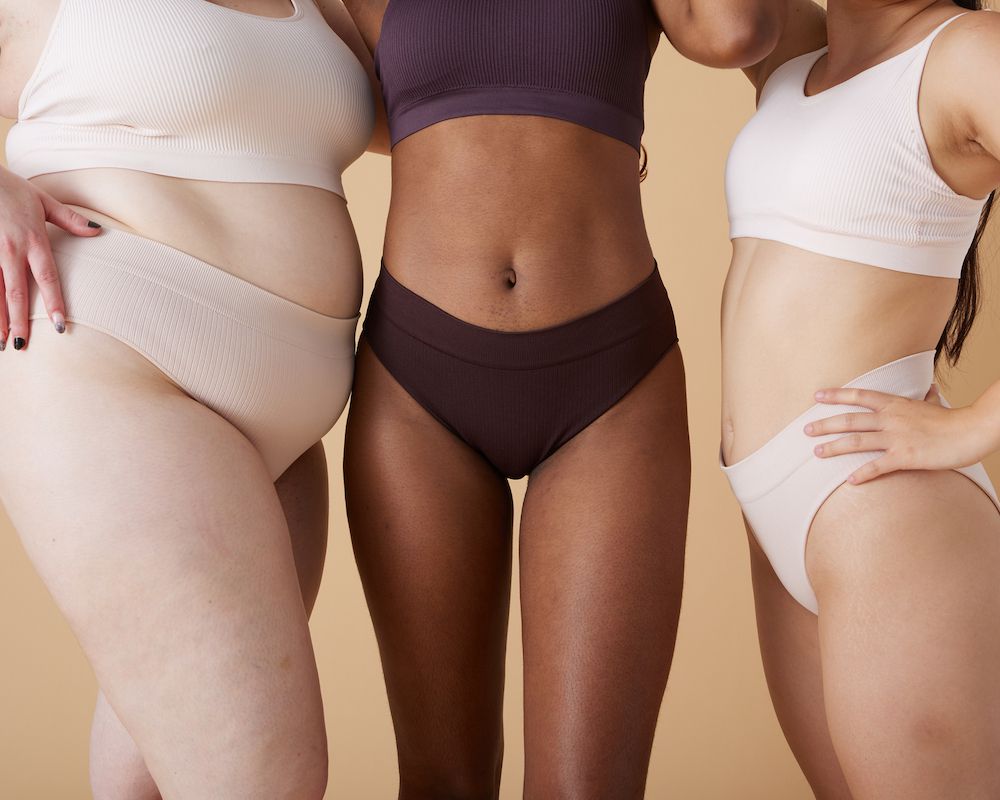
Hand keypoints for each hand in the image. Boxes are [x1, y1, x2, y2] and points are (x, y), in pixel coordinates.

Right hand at [0, 167, 101, 351]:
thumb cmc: (11, 187)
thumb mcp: (43, 200)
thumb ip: (71, 219)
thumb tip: (99, 230)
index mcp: (32, 239)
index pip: (46, 277)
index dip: (53, 302)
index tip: (59, 325)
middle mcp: (9, 249)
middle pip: (16, 291)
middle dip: (18, 321)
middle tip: (22, 346)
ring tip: (2, 343)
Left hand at [803, 385, 988, 483]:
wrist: (972, 431)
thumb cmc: (954, 420)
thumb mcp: (935, 405)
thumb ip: (926, 398)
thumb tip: (929, 388)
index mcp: (895, 405)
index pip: (859, 396)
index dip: (836, 395)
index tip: (816, 396)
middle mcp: (891, 419)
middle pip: (849, 420)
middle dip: (824, 425)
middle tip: (805, 430)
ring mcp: (896, 438)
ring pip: (856, 442)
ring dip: (834, 448)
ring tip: (817, 453)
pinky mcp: (905, 457)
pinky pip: (877, 466)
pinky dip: (861, 474)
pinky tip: (849, 480)